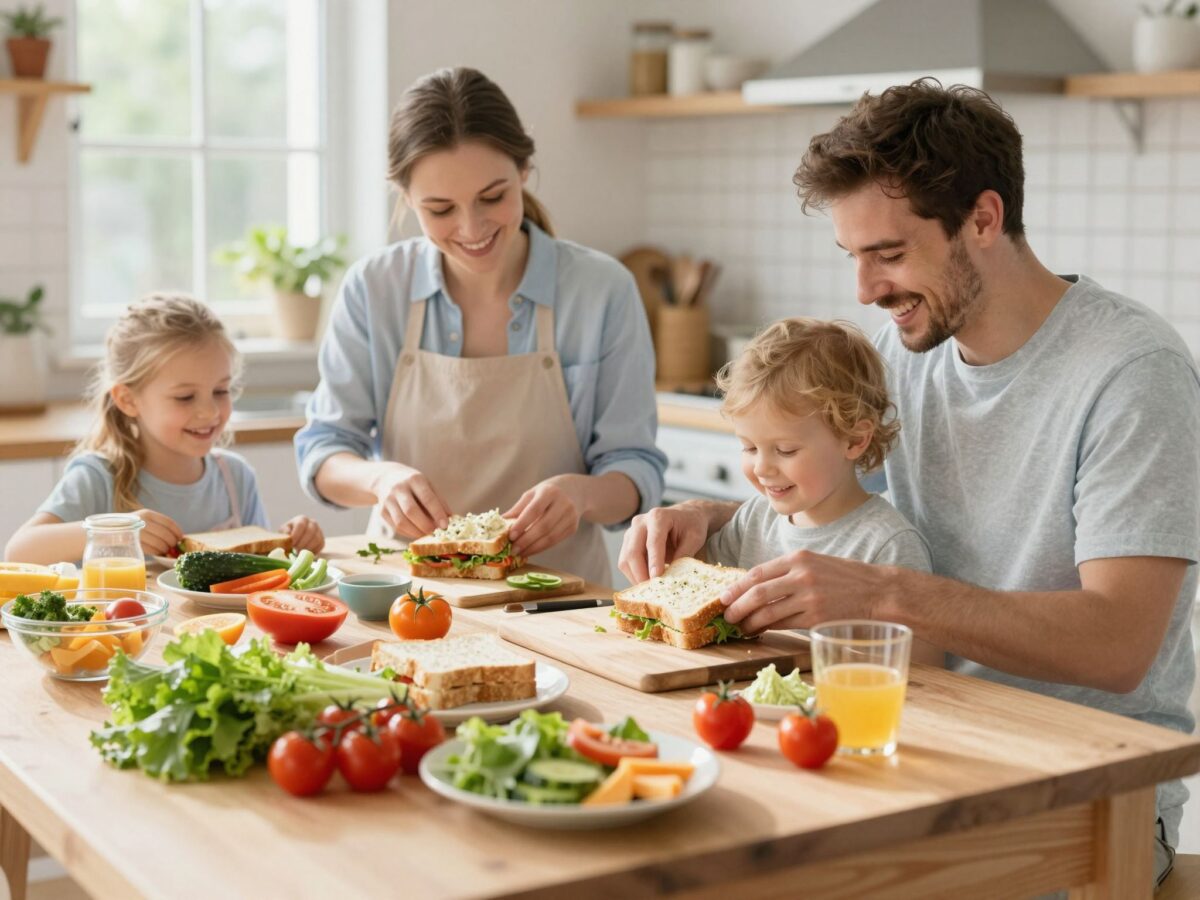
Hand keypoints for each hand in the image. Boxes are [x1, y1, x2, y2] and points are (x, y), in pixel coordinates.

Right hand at [132, 509, 182, 556]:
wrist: (108, 532)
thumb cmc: (130, 528)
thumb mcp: (143, 521)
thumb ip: (158, 526)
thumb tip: (178, 538)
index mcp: (148, 514)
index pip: (169, 523)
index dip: (177, 532)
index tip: (181, 538)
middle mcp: (143, 521)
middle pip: (166, 534)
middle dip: (172, 543)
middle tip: (173, 547)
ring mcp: (137, 532)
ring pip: (159, 543)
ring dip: (165, 549)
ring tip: (165, 550)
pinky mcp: (132, 542)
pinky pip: (151, 549)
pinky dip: (157, 552)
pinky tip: (158, 553)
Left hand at [283, 516, 324, 552]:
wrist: (295, 541)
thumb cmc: (287, 536)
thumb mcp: (282, 533)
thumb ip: (284, 535)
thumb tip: (288, 537)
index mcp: (301, 519)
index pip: (300, 525)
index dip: (296, 535)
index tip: (291, 544)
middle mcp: (312, 523)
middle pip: (310, 532)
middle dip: (302, 543)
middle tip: (295, 551)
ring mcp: (319, 531)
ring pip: (316, 539)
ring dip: (307, 548)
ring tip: (299, 553)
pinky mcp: (322, 540)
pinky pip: (320, 546)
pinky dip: (312, 551)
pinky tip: (305, 554)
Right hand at [370, 463, 450, 538]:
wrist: (386, 478)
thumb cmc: (413, 484)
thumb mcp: (428, 485)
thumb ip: (439, 501)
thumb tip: (451, 519)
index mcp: (415, 479)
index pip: (427, 498)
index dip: (437, 513)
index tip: (445, 525)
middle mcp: (399, 488)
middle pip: (411, 511)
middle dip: (425, 525)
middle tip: (435, 533)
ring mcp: (388, 500)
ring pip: (401, 522)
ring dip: (416, 532)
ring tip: (427, 535)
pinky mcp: (382, 511)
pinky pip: (396, 527)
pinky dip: (408, 533)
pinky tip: (417, 533)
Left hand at [504, 475, 584, 558]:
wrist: (575, 491)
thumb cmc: (547, 492)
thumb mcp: (532, 494)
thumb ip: (517, 509)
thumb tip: (499, 524)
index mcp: (549, 492)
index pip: (535, 510)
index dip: (522, 524)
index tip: (510, 536)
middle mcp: (563, 503)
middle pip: (544, 526)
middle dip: (526, 540)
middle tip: (512, 550)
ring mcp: (570, 517)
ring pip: (550, 537)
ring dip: (533, 548)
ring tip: (519, 553)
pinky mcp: (573, 528)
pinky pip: (555, 541)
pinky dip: (541, 548)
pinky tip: (530, 551)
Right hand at [618, 504, 708, 583]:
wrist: (685, 516)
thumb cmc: (691, 525)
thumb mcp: (694, 538)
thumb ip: (684, 555)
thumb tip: (672, 577)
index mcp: (658, 517)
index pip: (653, 542)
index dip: (654, 561)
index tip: (657, 578)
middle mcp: (640, 522)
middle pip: (632, 551)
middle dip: (640, 573)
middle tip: (653, 590)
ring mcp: (631, 532)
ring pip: (625, 559)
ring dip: (635, 576)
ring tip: (650, 589)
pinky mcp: (628, 542)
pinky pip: (625, 562)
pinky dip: (633, 575)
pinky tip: (646, 582)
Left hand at [720, 551, 887, 632]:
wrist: (877, 592)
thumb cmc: (845, 577)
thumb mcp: (815, 563)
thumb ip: (788, 572)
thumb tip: (757, 587)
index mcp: (798, 558)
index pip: (758, 573)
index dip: (736, 587)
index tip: (723, 596)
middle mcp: (801, 577)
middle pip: (758, 593)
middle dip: (737, 606)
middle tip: (726, 615)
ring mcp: (809, 599)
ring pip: (768, 613)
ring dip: (750, 622)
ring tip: (740, 627)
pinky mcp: (816, 619)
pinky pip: (784, 625)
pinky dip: (769, 629)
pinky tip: (761, 631)